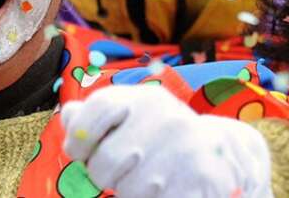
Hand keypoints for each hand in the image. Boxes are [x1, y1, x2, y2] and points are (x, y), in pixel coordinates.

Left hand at [61, 85, 272, 197]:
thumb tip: (69, 116)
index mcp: (146, 99)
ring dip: (130, 193)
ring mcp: (185, 151)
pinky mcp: (200, 183)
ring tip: (147, 181)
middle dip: (104, 176)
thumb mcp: (132, 117)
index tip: (79, 153)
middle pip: (105, 163)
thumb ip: (96, 117)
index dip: (79, 137)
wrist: (219, 154)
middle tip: (121, 173)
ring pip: (127, 191)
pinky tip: (162, 191)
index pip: (98, 109)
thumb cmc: (159, 136)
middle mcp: (167, 119)